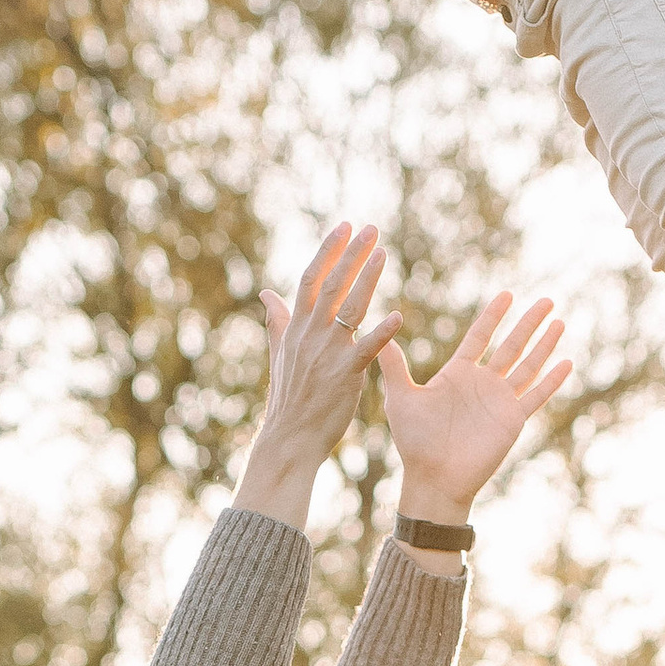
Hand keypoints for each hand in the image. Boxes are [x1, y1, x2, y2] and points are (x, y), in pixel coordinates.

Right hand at [233, 225, 401, 530]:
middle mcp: (311, 334)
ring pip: (349, 307)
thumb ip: (277, 321)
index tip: (344, 227)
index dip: (328, 251)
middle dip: (351, 254)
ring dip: (367, 278)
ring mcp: (327, 353)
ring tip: (384, 253)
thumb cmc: (289, 398)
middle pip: (332, 284)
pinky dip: (382, 333)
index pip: (311, 278)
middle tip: (371, 229)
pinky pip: (366, 349)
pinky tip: (398, 316)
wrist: (289, 438)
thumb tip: (266, 293)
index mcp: (296, 327)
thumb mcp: (279, 354)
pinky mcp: (345, 375)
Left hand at [378, 291, 571, 524]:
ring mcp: (500, 402)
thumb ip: (394, 366)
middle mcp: (482, 383)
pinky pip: (536, 396)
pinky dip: (552, 380)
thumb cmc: (414, 442)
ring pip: (528, 365)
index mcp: (458, 374)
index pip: (480, 336)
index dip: (494, 315)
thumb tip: (381, 332)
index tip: (507, 295)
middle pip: (511, 345)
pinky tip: (566, 362)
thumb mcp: (401, 398)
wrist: (434, 478)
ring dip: (544, 344)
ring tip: (559, 321)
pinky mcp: (512, 421)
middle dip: (528, 323)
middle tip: (547, 300)